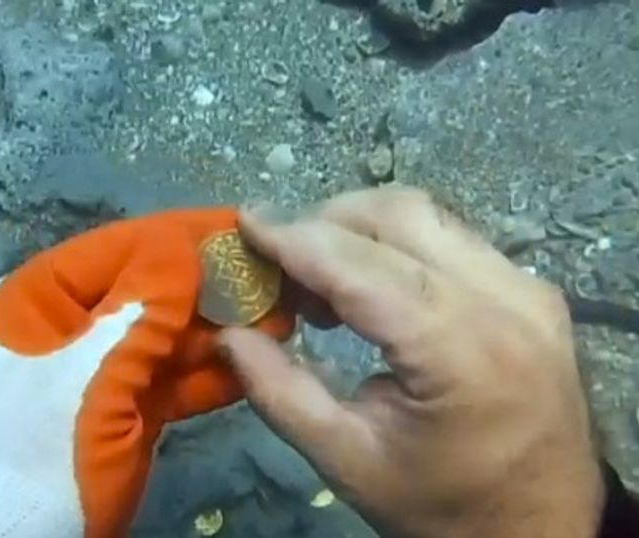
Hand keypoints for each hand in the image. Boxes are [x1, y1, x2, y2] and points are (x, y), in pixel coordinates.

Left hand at [0, 208, 292, 537]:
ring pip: (160, 338)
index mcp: (31, 302)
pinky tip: (258, 356)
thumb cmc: (36, 454)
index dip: (181, 235)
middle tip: (278, 270)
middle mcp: (59, 328)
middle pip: (143, 291)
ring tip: (285, 310)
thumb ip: (141, 309)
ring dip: (218, 328)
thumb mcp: (89, 378)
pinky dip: (207, 373)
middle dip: (209, 284)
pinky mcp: (113, 413)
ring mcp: (88, 373)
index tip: (245, 222)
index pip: (116, 250)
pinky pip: (164, 381)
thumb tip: (184, 245)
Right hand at [220, 187, 603, 537]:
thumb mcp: (347, 461)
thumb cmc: (442, 505)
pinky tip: (369, 289)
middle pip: (399, 218)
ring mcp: (529, 290)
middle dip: (324, 224)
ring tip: (318, 282)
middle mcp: (506, 302)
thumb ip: (280, 392)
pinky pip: (453, 239)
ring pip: (428, 217)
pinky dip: (397, 246)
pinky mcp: (536, 292)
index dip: (297, 238)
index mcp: (462, 353)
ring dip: (359, 229)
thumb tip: (226, 332)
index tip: (244, 224)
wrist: (543, 529)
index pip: (363, 268)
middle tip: (277, 265)